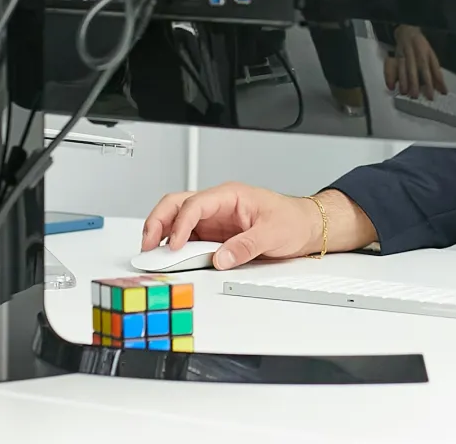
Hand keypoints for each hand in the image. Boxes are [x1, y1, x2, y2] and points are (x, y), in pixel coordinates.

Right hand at [140, 183, 374, 269]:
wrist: (307, 226)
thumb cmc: (293, 220)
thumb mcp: (273, 233)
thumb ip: (245, 246)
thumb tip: (220, 258)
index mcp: (231, 195)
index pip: (196, 204)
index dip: (180, 224)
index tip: (174, 245)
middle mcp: (219, 205)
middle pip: (177, 204)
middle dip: (157, 222)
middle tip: (148, 245)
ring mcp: (214, 220)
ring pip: (177, 219)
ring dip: (162, 234)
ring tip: (152, 254)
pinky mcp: (215, 235)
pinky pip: (188, 237)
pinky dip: (175, 246)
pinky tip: (170, 258)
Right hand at [386, 24, 447, 100]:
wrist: (407, 32)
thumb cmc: (422, 48)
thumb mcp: (432, 57)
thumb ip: (437, 74)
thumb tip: (444, 91)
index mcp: (426, 54)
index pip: (429, 69)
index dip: (431, 82)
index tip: (432, 95)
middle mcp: (414, 53)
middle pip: (414, 68)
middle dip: (414, 82)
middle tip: (415, 95)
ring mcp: (403, 54)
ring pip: (402, 68)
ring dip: (403, 81)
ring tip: (404, 92)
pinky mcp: (394, 56)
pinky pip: (390, 66)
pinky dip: (389, 76)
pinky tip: (391, 86)